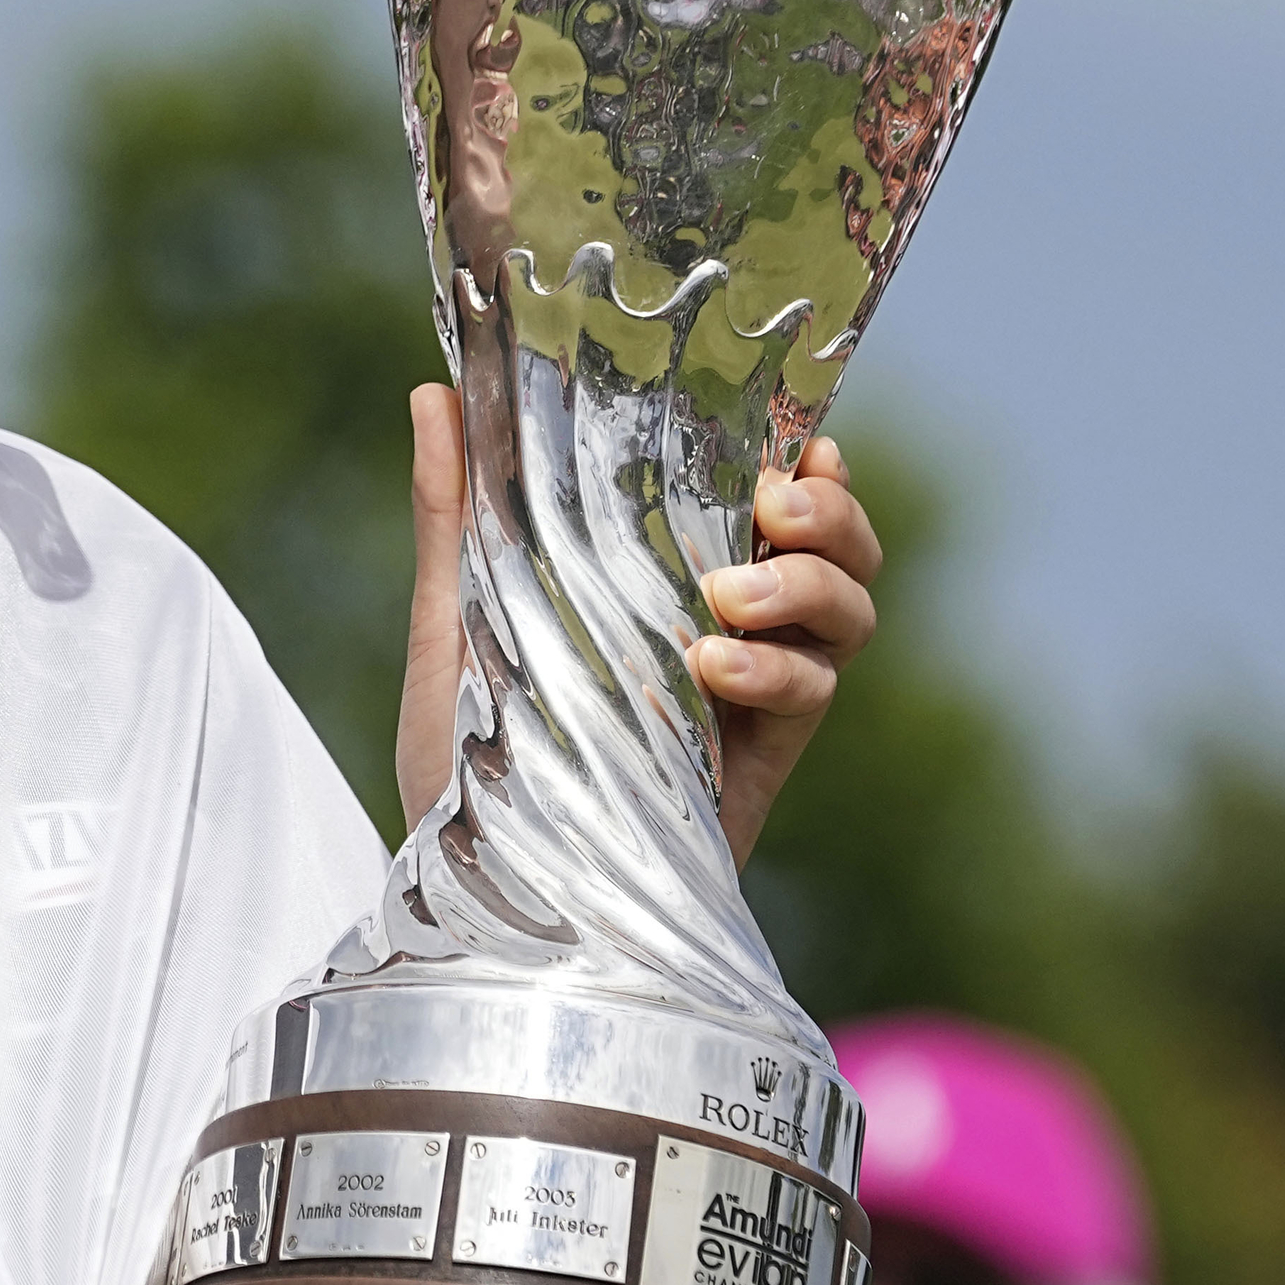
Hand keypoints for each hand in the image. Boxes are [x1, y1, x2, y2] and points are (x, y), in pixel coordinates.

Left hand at [397, 385, 883, 861]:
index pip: (772, 500)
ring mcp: (753, 696)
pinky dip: (777, 669)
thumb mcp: (452, 622)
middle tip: (777, 504)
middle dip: (832, 513)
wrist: (480, 893)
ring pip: (849, 611)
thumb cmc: (465, 759)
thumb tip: (435, 391)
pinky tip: (714, 666)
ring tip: (732, 593)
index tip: (800, 439)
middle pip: (841, 548)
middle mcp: (730, 628)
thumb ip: (455, 511)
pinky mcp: (759, 762)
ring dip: (812, 581)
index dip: (808, 464)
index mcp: (673, 579)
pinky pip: (812, 695)